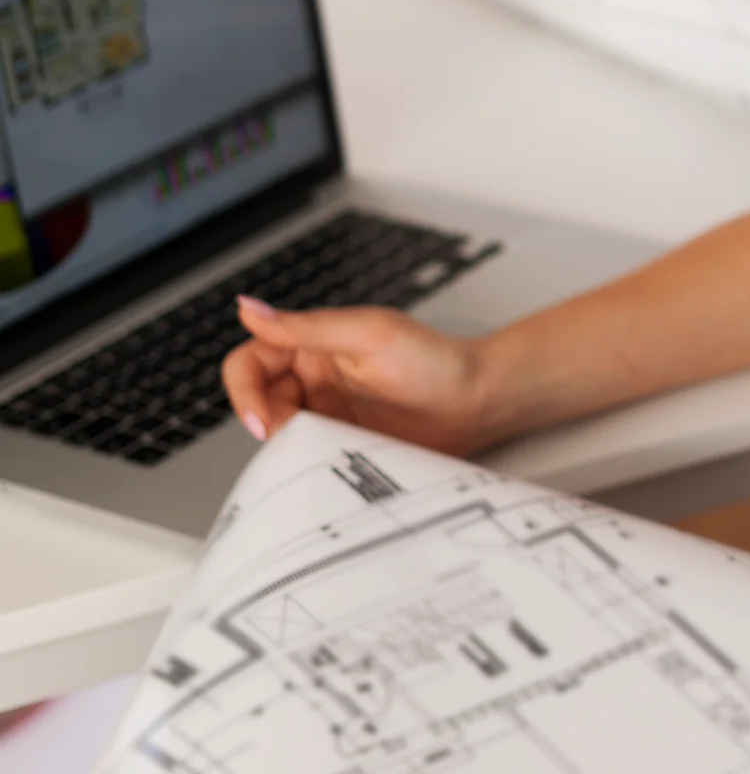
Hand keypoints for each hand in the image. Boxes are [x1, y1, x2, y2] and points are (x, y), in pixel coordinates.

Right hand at [221, 295, 497, 454]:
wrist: (481, 403)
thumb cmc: (438, 362)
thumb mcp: (370, 335)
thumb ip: (308, 326)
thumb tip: (249, 308)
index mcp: (314, 344)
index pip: (251, 361)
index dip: (244, 391)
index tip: (261, 420)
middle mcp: (317, 376)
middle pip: (260, 401)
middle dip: (268, 423)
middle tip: (296, 440)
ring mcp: (330, 410)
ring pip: (282, 432)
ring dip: (289, 445)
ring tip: (320, 450)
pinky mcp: (345, 439)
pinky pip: (309, 454)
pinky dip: (309, 462)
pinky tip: (328, 464)